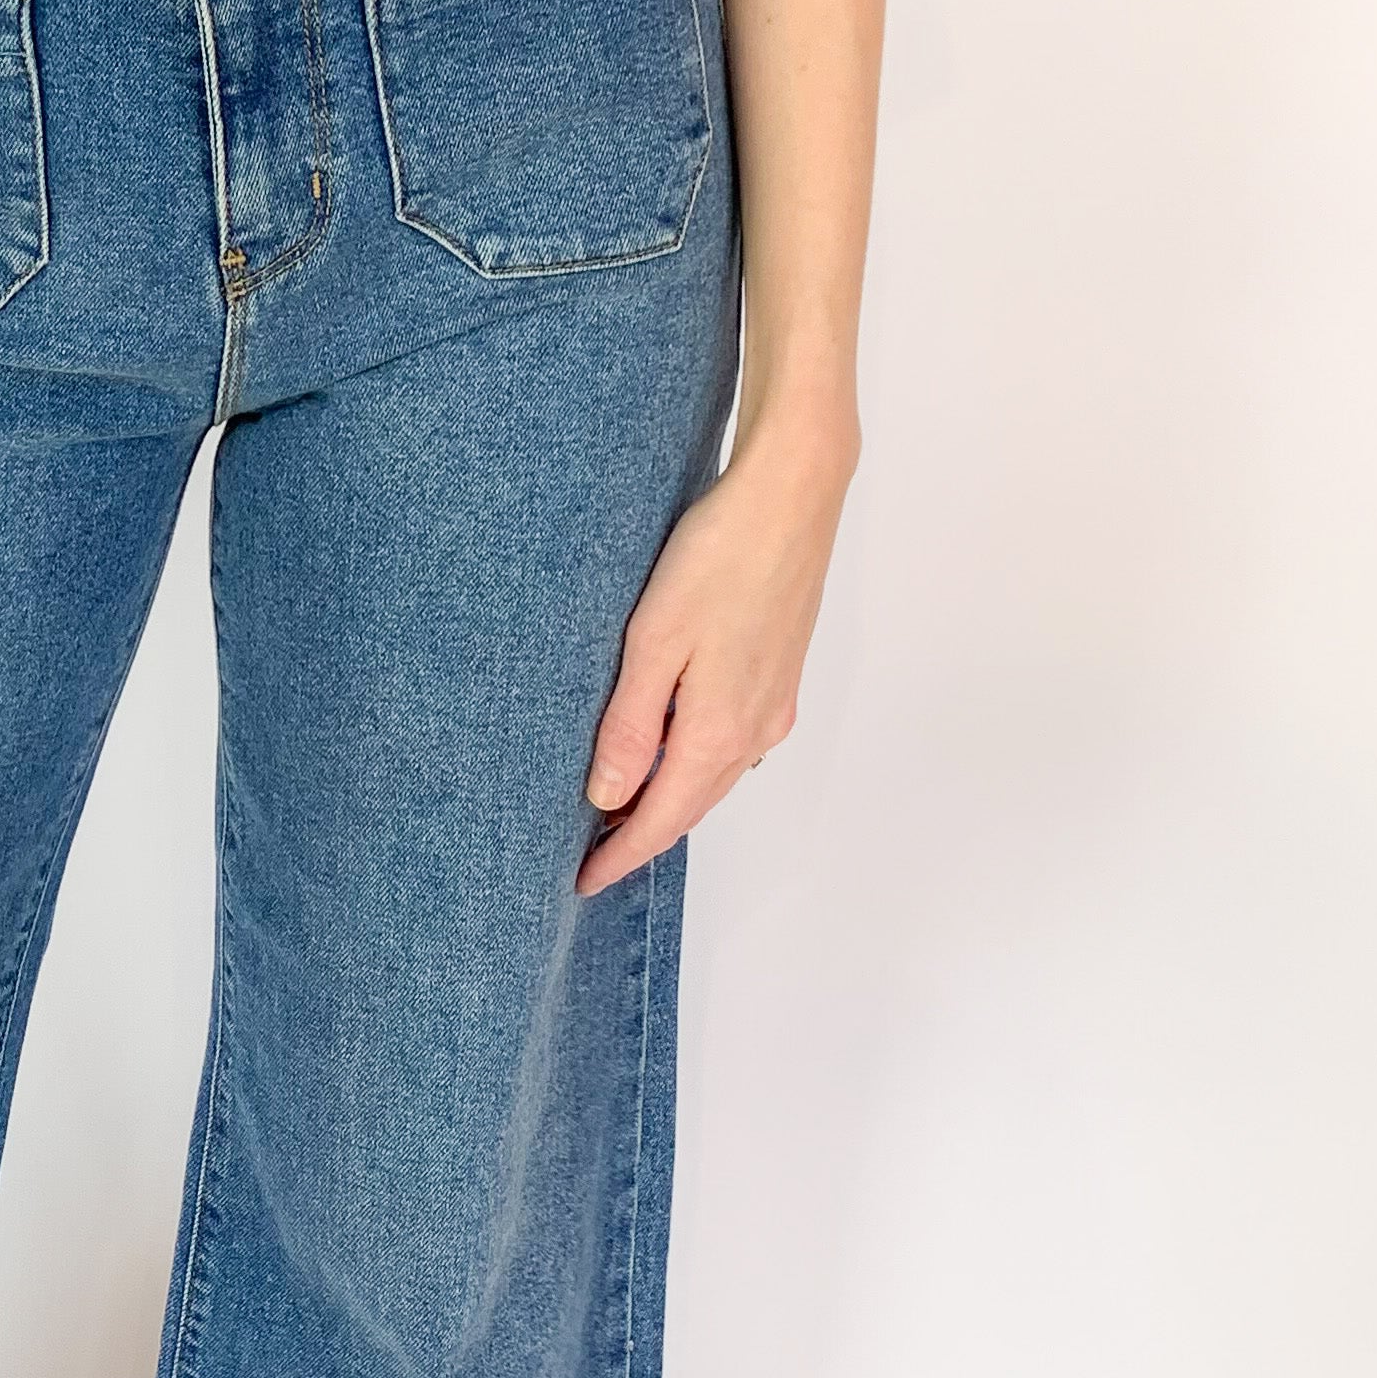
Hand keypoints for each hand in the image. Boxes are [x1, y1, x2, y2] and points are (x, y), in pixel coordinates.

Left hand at [575, 404, 858, 895]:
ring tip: (621, 804)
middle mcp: (756, 728)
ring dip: (672, 796)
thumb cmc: (719, 556)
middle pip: (692, 803)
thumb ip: (630, 724)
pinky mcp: (780, 671)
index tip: (584, 881)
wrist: (793, 496)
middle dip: (643, 833)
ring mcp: (774, 701)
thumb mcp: (654, 641)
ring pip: (715, 772)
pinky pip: (734, 740)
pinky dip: (698, 759)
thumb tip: (608, 794)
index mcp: (719, 729)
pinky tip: (672, 743)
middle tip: (592, 851)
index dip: (621, 854)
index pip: (662, 818)